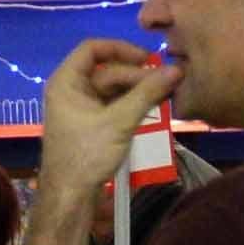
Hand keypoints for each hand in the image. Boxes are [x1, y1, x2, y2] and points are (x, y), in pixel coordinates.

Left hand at [39, 40, 171, 190]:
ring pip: (112, 89)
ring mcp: (80, 108)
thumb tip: (177, 69)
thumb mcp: (119, 121)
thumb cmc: (87, 154)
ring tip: (165, 94)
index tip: (147, 58)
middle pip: (107, 70)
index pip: (92, 48)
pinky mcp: (89, 125)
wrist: (70, 196)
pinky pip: (112, 105)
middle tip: (166, 82)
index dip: (121, 48)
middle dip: (136, 75)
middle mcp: (70, 90)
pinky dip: (131, 104)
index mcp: (66, 81)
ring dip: (137, 90)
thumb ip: (147, 93)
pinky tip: (153, 107)